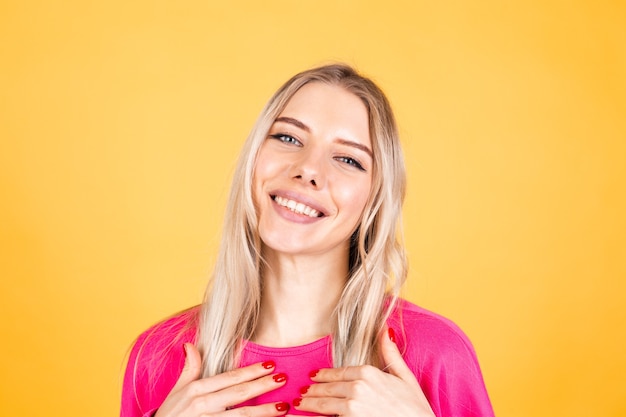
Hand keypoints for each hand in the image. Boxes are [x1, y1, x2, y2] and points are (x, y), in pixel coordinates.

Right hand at [154, 343, 290, 416]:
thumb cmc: (169, 416)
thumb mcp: (177, 391)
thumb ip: (189, 369)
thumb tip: (191, 344)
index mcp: (196, 390)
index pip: (228, 378)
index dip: (250, 372)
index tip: (270, 365)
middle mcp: (201, 406)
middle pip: (238, 395)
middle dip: (262, 386)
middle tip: (283, 379)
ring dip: (263, 412)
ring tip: (283, 408)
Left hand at [289, 328, 434, 416]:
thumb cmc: (416, 408)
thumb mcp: (405, 377)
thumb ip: (390, 353)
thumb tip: (385, 328)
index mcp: (369, 373)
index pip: (339, 372)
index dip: (324, 375)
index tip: (314, 377)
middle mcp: (358, 388)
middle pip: (329, 388)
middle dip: (314, 391)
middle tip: (302, 394)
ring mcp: (353, 406)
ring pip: (325, 403)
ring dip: (310, 404)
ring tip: (301, 405)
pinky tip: (304, 416)